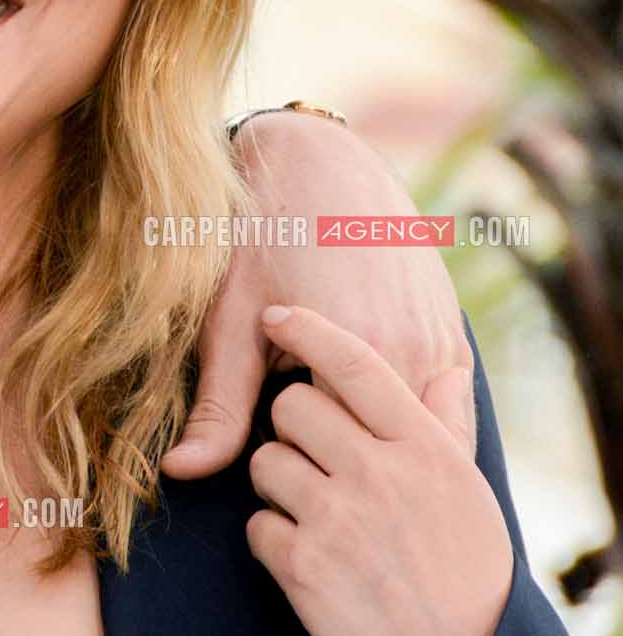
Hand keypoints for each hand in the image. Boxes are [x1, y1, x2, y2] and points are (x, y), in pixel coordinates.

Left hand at [162, 112, 472, 479]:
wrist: (318, 162)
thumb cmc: (263, 238)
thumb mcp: (232, 323)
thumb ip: (218, 406)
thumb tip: (178, 473)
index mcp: (363, 357)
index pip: (337, 461)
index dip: (299, 460)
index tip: (273, 437)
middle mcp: (417, 354)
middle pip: (384, 454)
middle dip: (343, 457)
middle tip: (300, 425)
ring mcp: (445, 343)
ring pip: (418, 436)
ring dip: (380, 443)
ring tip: (332, 416)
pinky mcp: (455, 334)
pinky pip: (442, 407)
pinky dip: (409, 423)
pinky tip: (370, 411)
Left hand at [244, 305, 513, 635]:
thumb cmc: (466, 569)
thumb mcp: (465, 490)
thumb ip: (439, 426)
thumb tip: (444, 370)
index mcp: (423, 447)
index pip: (354, 363)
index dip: (308, 330)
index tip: (277, 314)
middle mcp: (379, 474)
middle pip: (293, 406)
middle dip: (291, 427)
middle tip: (313, 457)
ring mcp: (337, 519)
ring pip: (265, 461)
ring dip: (277, 484)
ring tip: (314, 512)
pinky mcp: (303, 567)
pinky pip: (257, 525)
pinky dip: (272, 541)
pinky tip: (307, 559)